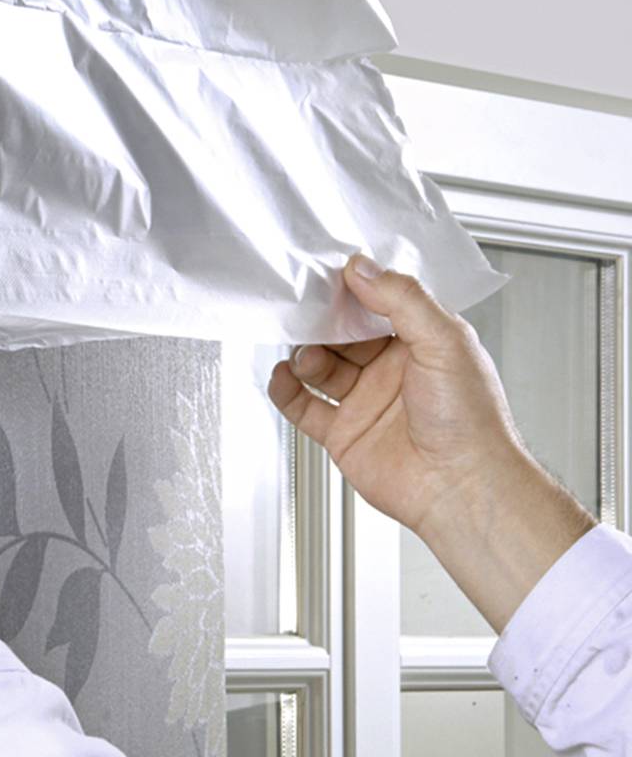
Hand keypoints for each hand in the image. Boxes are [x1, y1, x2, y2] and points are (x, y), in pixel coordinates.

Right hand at [269, 255, 591, 630]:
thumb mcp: (445, 341)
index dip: (353, 290)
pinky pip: (303, 405)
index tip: (330, 277)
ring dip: (305, 353)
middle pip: (341, 334)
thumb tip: (363, 268)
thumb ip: (402, 299)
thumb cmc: (472, 423)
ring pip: (319, 366)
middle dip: (322, 322)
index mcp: (423, 344)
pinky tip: (284, 376)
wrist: (463, 488)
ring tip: (308, 356)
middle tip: (307, 313)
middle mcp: (392, 371)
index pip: (379, 304)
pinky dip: (285, 389)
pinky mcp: (343, 433)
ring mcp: (366, 402)